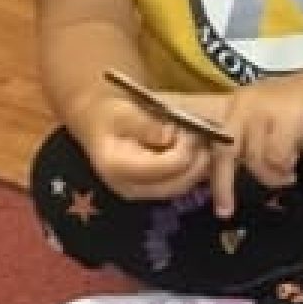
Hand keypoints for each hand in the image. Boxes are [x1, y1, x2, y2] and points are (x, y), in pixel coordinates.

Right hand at [78, 86, 210, 200]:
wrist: (98, 122)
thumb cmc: (110, 113)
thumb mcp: (125, 111)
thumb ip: (147, 125)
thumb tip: (170, 136)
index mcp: (119, 167)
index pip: (165, 168)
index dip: (185, 150)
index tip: (191, 131)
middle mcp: (130, 187)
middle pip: (177, 184)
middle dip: (197, 162)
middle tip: (204, 137)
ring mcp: (141, 192)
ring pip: (182, 186)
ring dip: (198, 166)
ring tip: (200, 142)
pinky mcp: (151, 190)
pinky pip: (179, 184)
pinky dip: (192, 169)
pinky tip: (194, 150)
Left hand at [169, 74, 302, 209]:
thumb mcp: (269, 125)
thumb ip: (249, 143)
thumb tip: (227, 174)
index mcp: (236, 106)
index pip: (212, 140)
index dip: (209, 171)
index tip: (212, 201)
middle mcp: (244, 103)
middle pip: (224, 150)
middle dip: (223, 184)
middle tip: (226, 210)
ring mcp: (265, 108)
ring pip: (254, 158)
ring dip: (271, 174)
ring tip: (286, 173)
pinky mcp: (287, 115)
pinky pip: (277, 156)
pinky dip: (286, 165)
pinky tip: (294, 163)